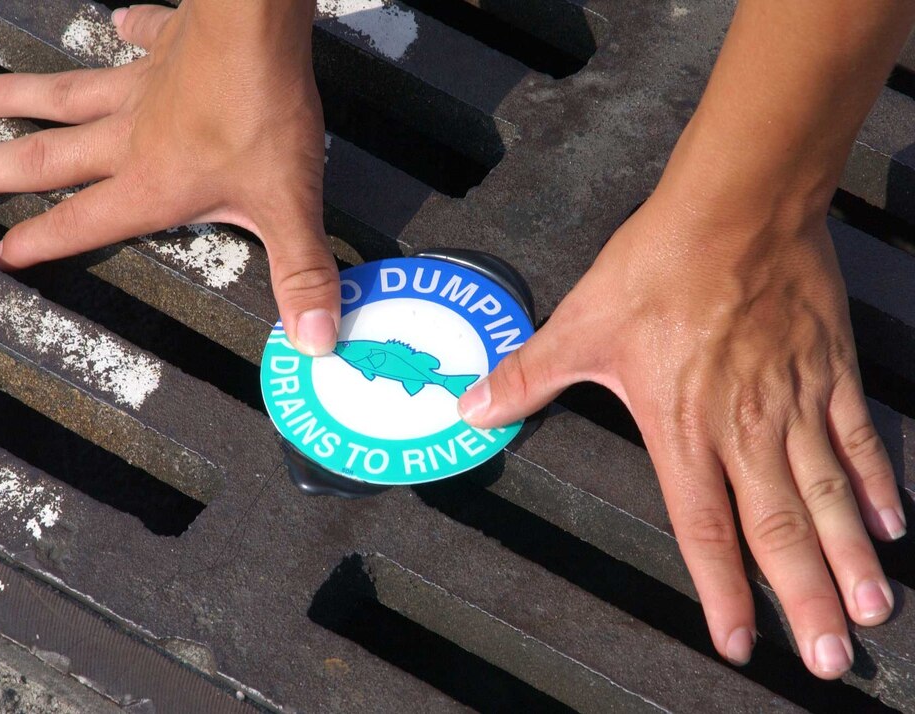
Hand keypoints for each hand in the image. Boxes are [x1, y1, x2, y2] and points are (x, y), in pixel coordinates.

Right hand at [0, 2, 338, 354]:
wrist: (258, 30)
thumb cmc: (267, 119)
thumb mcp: (290, 209)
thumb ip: (301, 277)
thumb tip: (315, 345)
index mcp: (150, 185)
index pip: (84, 224)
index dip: (40, 244)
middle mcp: (131, 137)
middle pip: (45, 159)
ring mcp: (143, 85)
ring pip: (67, 96)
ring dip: (21, 98)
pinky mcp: (168, 41)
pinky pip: (140, 35)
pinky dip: (127, 30)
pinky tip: (114, 22)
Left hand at [459, 189, 905, 677]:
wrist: (734, 208)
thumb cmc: (657, 267)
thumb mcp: (578, 325)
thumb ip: (527, 377)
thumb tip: (469, 407)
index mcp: (682, 428)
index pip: (704, 527)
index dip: (721, 590)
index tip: (738, 641)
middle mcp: (744, 428)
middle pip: (777, 529)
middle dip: (804, 598)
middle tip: (831, 658)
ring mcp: (793, 400)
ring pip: (825, 495)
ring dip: (847, 557)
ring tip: (870, 611)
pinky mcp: (828, 368)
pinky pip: (856, 437)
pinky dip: (875, 482)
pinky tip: (889, 524)